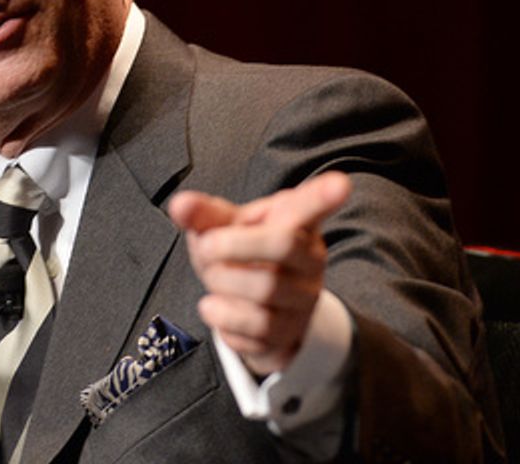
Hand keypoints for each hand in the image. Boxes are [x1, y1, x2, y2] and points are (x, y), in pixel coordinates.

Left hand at [166, 171, 350, 375]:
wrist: (256, 312)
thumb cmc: (242, 256)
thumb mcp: (224, 229)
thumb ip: (204, 214)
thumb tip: (180, 205)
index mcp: (295, 223)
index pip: (312, 205)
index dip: (325, 195)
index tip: (339, 184)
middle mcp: (309, 259)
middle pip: (283, 244)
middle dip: (231, 245)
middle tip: (206, 247)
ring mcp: (303, 299)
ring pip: (266, 288)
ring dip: (221, 282)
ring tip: (213, 278)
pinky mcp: (289, 333)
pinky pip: (254, 327)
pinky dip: (222, 316)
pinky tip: (217, 307)